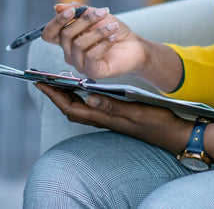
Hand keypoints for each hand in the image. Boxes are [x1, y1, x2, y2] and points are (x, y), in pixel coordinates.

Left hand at [36, 83, 193, 154]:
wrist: (174, 134)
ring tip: (59, 79)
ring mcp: (110, 118)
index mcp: (104, 118)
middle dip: (56, 93)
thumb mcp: (134, 111)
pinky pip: (93, 105)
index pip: (71, 107)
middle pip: (72, 107)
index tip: (39, 82)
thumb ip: (111, 105)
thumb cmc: (156, 123)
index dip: (54, 95)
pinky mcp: (117, 115)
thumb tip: (87, 97)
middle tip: (43, 79)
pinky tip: (85, 86)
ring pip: (82, 106)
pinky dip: (83, 95)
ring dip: (68, 94)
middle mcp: (103, 118)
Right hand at [40, 3, 147, 79]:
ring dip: (98, 32)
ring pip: (79, 44)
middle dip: (85, 21)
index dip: (56, 22)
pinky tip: (112, 38)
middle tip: (103, 12)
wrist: (135, 46)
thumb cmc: (114, 31)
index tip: (72, 10)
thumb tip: (57, 7)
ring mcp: (80, 65)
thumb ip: (78, 11)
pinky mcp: (93, 72)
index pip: (49, 34)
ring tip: (113, 26)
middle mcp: (71, 54)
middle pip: (65, 35)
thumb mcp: (96, 16)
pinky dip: (103, 44)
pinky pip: (90, 56)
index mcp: (68, 40)